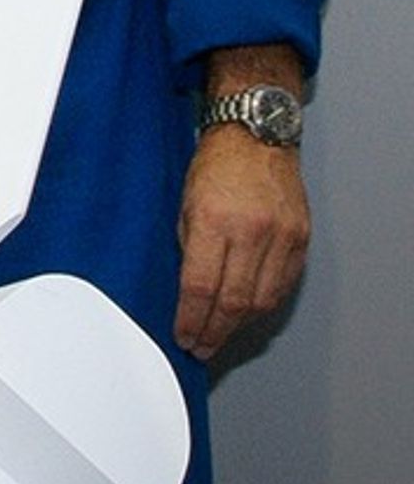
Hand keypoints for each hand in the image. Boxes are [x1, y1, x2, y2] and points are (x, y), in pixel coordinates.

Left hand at [176, 128, 307, 360]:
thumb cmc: (214, 167)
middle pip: (233, 300)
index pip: (201, 286)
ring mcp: (281, 236)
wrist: (256, 137)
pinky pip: (283, 284)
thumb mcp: (183, 205)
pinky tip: (248, 314)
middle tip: (201, 346)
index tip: (183, 336)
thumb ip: (189, 248)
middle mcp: (251, 231)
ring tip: (220, 335)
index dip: (191, 319)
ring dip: (239, 325)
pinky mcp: (301, 238)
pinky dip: (264, 304)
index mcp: (213, 221)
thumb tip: (188, 292)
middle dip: (214, 331)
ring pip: (262, 299)